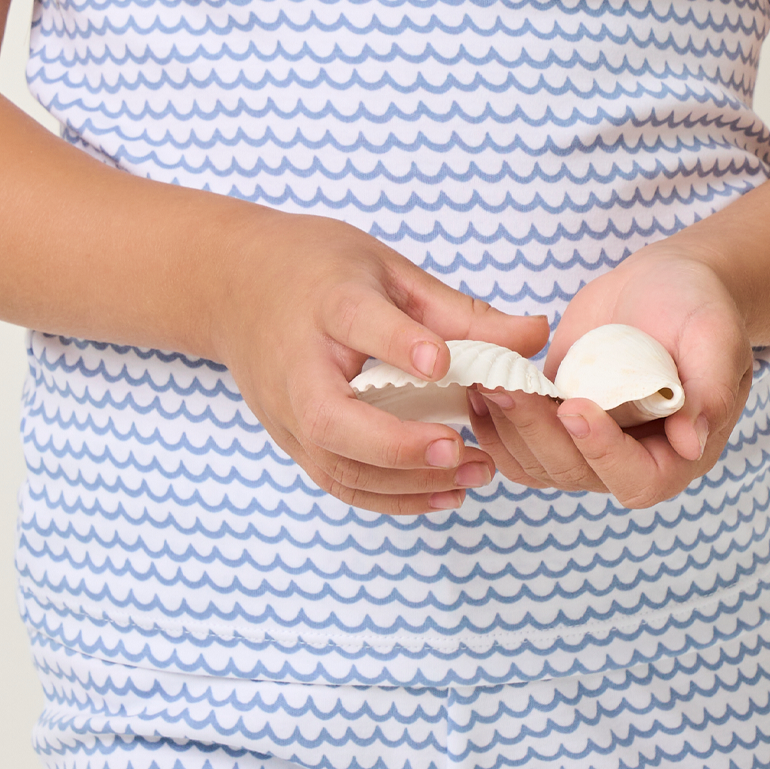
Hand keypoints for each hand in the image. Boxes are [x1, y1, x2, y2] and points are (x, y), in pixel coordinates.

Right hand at [204, 207, 549, 516]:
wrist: (232, 285)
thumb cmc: (316, 270)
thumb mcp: (388, 269)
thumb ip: (459, 311)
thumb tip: (537, 335)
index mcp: (325, 302)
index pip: (356, 321)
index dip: (400, 342)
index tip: (441, 362)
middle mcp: (297, 366)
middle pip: (334, 419)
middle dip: (398, 444)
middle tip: (461, 449)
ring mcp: (286, 412)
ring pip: (337, 465)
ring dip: (408, 481)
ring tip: (476, 473)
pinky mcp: (290, 439)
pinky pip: (337, 481)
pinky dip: (389, 499)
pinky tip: (442, 495)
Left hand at [467, 247, 754, 511]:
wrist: (664, 286)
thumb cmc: (699, 307)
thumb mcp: (716, 336)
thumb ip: (710, 389)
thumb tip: (691, 442)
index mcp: (679, 454)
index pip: (638, 479)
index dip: (604, 454)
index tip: (576, 408)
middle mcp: (631, 460)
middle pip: (575, 474)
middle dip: (537, 433)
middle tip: (506, 388)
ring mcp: (587, 446)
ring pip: (538, 464)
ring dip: (507, 430)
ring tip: (485, 384)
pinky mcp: (555, 425)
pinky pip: (518, 445)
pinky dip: (493, 426)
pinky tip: (477, 391)